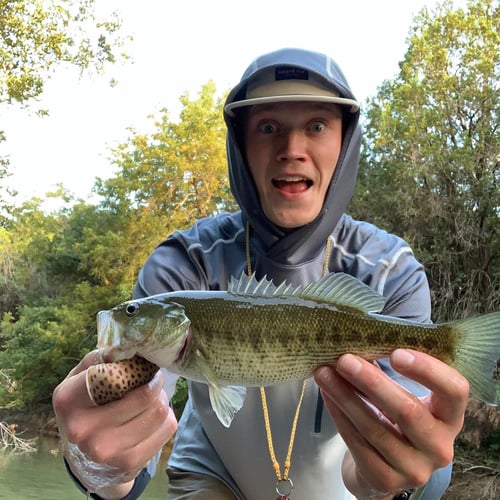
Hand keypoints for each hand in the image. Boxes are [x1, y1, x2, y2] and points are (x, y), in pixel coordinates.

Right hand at [52, 350, 176, 498]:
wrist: (86, 456)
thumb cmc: (88, 405)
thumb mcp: (82, 376)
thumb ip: (100, 358)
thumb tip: (126, 345)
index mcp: (69, 400)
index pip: (111, 376)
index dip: (136, 368)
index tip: (143, 366)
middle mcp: (83, 429)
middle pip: (144, 396)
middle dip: (155, 383)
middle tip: (153, 380)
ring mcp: (106, 450)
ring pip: (159, 411)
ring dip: (161, 400)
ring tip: (152, 398)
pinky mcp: (129, 461)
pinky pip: (167, 427)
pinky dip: (166, 417)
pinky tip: (152, 417)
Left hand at [314, 349, 468, 498]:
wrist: (384, 466)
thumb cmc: (396, 419)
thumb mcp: (406, 397)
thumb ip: (392, 372)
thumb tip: (357, 344)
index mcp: (450, 417)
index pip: (454, 390)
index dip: (428, 370)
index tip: (396, 353)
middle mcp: (439, 447)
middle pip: (408, 410)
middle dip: (372, 382)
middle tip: (344, 359)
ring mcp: (414, 468)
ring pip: (375, 427)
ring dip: (345, 396)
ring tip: (324, 373)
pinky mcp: (385, 479)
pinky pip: (357, 442)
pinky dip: (339, 415)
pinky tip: (326, 395)